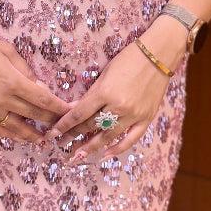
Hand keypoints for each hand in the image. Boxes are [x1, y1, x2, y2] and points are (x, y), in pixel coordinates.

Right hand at [0, 25, 66, 143]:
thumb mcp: (6, 51)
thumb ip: (25, 70)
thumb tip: (39, 87)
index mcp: (12, 82)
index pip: (43, 100)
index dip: (59, 107)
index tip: (71, 111)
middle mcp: (2, 99)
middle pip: (34, 115)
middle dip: (52, 120)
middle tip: (64, 124)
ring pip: (16, 128)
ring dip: (33, 135)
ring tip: (45, 139)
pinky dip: (10, 135)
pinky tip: (18, 137)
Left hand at [46, 38, 176, 160]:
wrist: (158, 55)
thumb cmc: (128, 58)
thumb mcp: (105, 73)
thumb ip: (91, 94)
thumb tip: (74, 110)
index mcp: (104, 92)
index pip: (79, 114)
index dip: (63, 125)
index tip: (52, 134)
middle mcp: (118, 106)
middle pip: (91, 126)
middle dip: (73, 136)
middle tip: (60, 144)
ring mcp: (133, 115)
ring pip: (107, 136)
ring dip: (90, 147)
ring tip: (77, 155)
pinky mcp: (146, 118)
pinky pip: (131, 139)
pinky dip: (117, 148)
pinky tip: (105, 154)